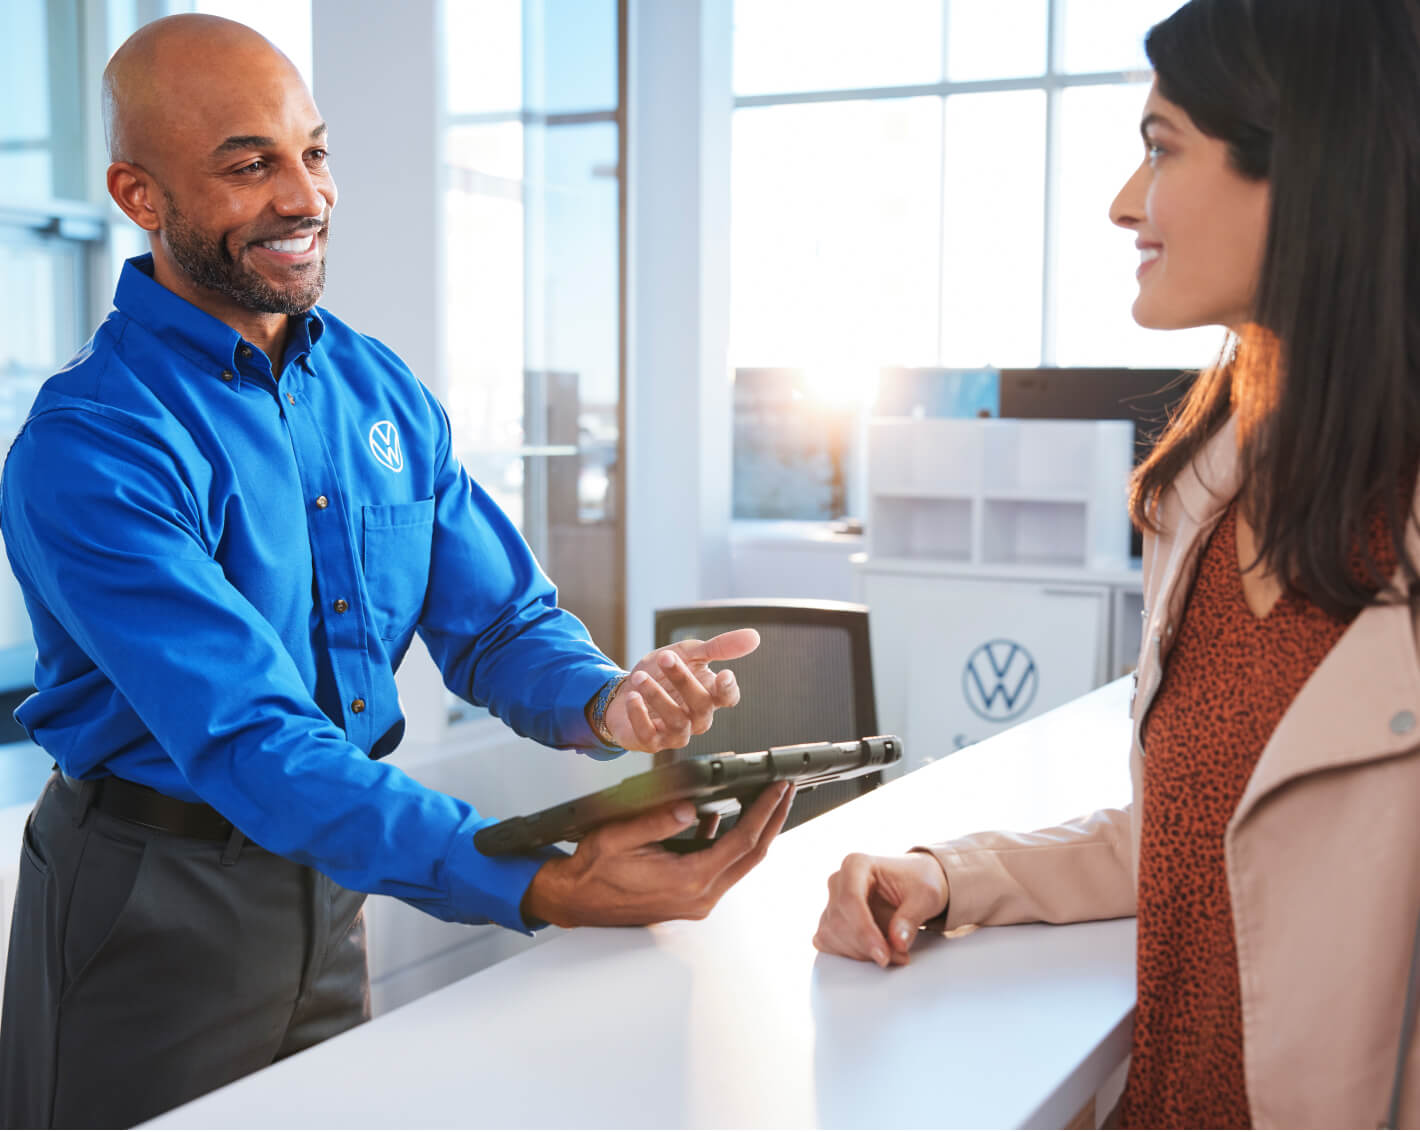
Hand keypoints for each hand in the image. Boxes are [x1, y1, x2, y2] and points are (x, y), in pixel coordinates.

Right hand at [522, 781, 794, 926]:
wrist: (574, 900)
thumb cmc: (592, 871)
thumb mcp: (618, 837)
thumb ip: (657, 822)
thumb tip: (692, 808)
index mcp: (688, 881)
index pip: (742, 841)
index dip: (764, 812)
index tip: (779, 789)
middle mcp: (700, 895)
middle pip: (752, 854)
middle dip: (772, 820)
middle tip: (786, 791)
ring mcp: (697, 899)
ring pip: (740, 861)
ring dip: (756, 831)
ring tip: (767, 800)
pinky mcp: (690, 896)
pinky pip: (720, 865)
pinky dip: (731, 841)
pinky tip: (727, 817)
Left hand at [602, 628, 759, 752]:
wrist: (625, 690)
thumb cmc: (661, 674)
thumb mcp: (688, 653)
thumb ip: (718, 647)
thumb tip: (753, 636)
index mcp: (709, 695)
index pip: (728, 697)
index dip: (729, 689)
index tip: (724, 674)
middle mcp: (697, 717)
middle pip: (701, 705)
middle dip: (683, 680)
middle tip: (665, 657)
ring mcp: (676, 733)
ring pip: (677, 721)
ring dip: (658, 696)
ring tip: (641, 677)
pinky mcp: (652, 742)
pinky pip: (649, 733)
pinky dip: (640, 714)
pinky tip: (633, 696)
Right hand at [813, 852, 949, 966]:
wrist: (916, 883)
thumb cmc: (919, 882)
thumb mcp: (926, 897)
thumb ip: (911, 918)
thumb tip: (898, 942)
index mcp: (857, 864)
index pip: (850, 900)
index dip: (864, 931)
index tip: (884, 955)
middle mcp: (839, 880)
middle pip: (839, 921)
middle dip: (867, 946)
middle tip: (899, 956)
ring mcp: (832, 901)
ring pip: (832, 935)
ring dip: (862, 952)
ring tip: (894, 952)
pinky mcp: (831, 920)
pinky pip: (829, 943)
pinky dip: (852, 954)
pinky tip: (876, 950)